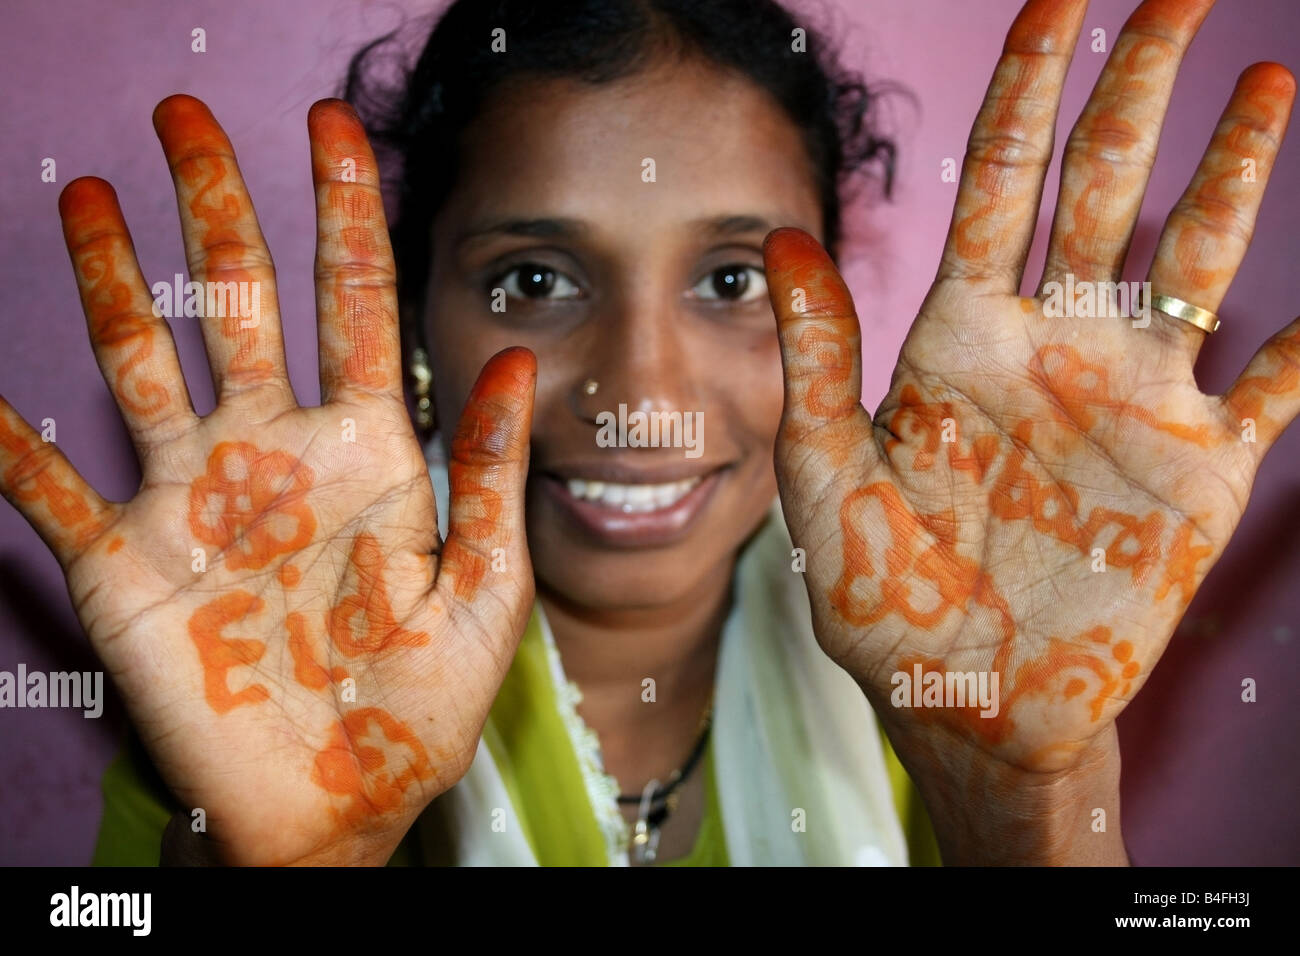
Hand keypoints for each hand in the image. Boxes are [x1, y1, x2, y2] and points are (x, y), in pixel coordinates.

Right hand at [0, 96, 536, 864]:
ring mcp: (196, 500)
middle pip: (241, 303)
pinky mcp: (126, 561)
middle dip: (219, 209)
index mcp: (372, 454)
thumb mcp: (481, 592)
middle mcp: (279, 455)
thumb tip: (514, 358)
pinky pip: (50, 489)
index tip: (332, 131)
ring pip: (144, 361)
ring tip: (93, 192)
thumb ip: (489, 476)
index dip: (346, 216)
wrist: (339, 805)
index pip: (356, 307)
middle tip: (189, 118)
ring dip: (115, 280)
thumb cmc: (418, 709)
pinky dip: (7, 446)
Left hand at [762, 0, 1295, 833]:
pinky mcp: (1198, 472)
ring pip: (1194, 260)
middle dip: (1138, 91)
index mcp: (959, 339)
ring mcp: (1131, 402)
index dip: (1029, 89)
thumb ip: (814, 363)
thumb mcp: (827, 480)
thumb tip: (780, 237)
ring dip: (1234, 176)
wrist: (967, 701)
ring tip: (1265, 82)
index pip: (1000, 184)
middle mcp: (1051, 347)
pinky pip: (1276, 389)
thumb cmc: (884, 598)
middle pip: (1104, 190)